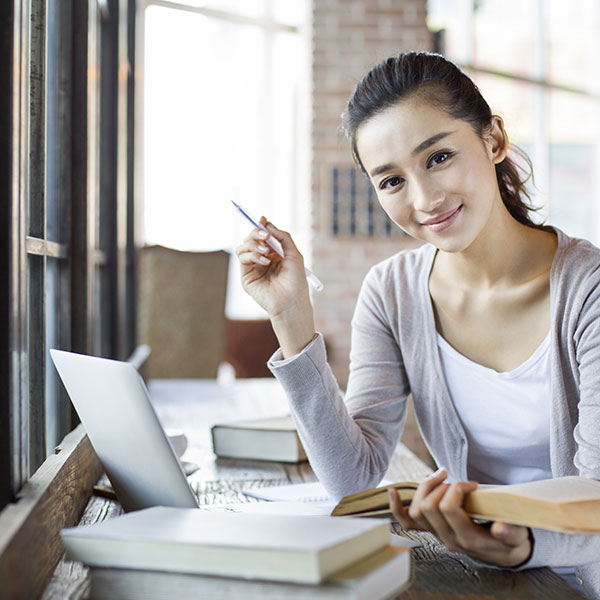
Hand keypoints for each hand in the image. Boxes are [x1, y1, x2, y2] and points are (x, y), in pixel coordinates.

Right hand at [235, 218, 314, 356]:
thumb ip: (282, 237)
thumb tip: (267, 223)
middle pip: (251, 239)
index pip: (263, 237)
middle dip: (256, 233)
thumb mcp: (294, 254)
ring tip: (266, 252)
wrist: (291, 300)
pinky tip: (265, 262)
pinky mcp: (246, 277)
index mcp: (274, 256)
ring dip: (254, 244)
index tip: (262, 219)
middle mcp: (262, 261)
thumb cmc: (296, 281)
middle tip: (265, 235)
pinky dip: (253, 255)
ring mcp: (253, 268)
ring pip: (243, 246)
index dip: (261, 227)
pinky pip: (242, 257)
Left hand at [388, 468, 532, 567]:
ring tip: (443, 477)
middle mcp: (448, 539)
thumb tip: (501, 527)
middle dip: (442, 486)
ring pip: (416, 510)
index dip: (457, 489)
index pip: (448, 509)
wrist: (504, 552)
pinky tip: (392, 492)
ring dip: (426, 488)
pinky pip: (407, 523)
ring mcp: (437, 535)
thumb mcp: (517, 535)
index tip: (472, 484)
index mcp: (468, 540)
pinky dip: (396, 507)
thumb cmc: (511, 539)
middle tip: (459, 482)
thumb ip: (511, 531)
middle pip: (429, 506)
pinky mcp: (432, 530)